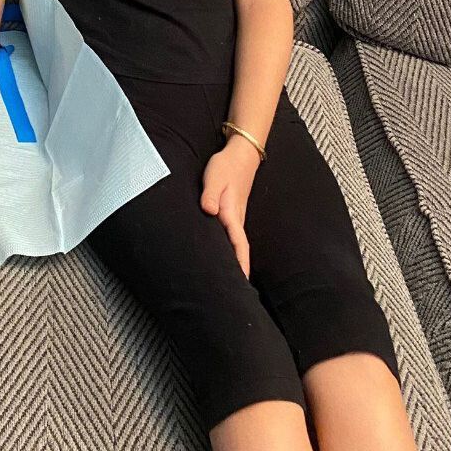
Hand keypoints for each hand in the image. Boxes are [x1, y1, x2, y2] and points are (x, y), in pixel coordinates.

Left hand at [200, 138, 259, 277]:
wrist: (240, 155)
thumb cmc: (225, 166)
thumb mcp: (214, 177)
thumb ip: (210, 194)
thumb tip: (208, 210)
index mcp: (232, 214)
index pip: (238, 245)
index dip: (240, 265)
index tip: (242, 285)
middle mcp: (237, 219)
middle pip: (239, 250)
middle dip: (239, 271)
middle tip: (236, 295)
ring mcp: (236, 217)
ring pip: (236, 244)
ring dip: (236, 262)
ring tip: (230, 283)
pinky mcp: (232, 213)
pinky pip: (233, 236)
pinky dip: (232, 250)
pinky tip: (224, 257)